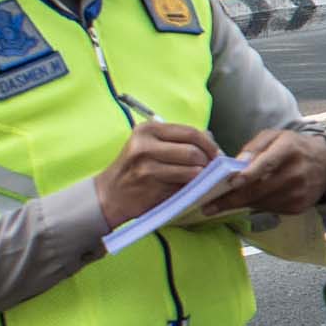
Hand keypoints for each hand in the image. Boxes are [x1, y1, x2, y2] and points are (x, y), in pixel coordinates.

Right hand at [92, 120, 227, 231]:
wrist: (108, 195)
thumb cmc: (134, 170)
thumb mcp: (148, 146)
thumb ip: (175, 142)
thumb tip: (211, 143)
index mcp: (148, 130)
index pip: (190, 132)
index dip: (209, 144)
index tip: (216, 154)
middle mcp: (145, 145)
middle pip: (193, 150)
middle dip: (208, 161)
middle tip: (212, 169)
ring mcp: (147, 166)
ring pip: (191, 169)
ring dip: (202, 177)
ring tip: (202, 179)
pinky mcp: (152, 186)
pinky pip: (184, 186)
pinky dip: (192, 188)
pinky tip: (190, 189)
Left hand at [200, 125, 325, 218]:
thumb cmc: (294, 147)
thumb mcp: (276, 136)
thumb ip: (254, 146)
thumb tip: (237, 163)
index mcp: (289, 149)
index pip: (268, 162)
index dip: (249, 174)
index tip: (231, 183)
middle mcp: (296, 172)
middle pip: (261, 189)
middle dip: (233, 199)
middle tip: (209, 206)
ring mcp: (299, 192)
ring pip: (263, 202)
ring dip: (241, 204)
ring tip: (221, 205)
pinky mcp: (299, 206)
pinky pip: (271, 209)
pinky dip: (257, 206)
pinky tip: (248, 202)